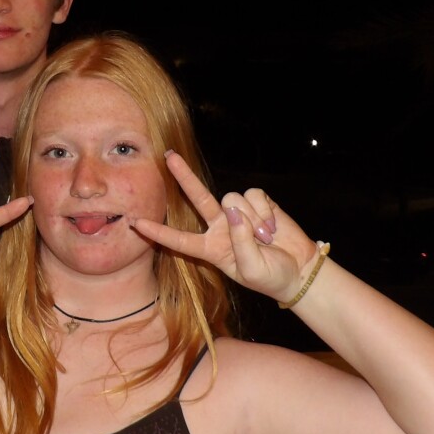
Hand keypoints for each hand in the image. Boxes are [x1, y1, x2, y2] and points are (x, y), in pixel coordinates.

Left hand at [130, 151, 316, 302]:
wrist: (298, 270)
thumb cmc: (269, 276)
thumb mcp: (251, 269)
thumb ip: (240, 242)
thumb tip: (232, 210)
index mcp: (211, 249)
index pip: (179, 240)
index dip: (158, 233)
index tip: (135, 223)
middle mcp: (220, 227)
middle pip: (197, 197)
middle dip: (184, 176)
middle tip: (168, 156)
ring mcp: (238, 213)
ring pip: (232, 200)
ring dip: (251, 220)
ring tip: (265, 239)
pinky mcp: (258, 203)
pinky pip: (253, 197)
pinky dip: (264, 211)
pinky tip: (273, 228)